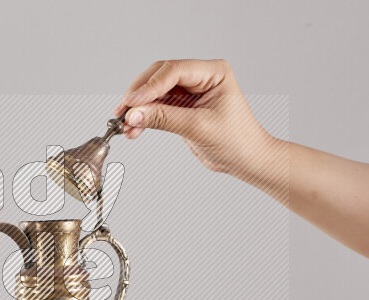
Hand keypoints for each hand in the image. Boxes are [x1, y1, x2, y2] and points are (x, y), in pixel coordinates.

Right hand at [113, 59, 285, 189]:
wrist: (246, 160)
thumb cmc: (237, 141)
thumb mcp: (198, 128)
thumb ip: (164, 118)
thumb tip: (134, 115)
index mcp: (213, 72)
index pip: (174, 71)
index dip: (150, 86)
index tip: (132, 102)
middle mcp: (200, 77)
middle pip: (159, 77)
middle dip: (139, 94)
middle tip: (123, 111)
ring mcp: (190, 91)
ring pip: (154, 92)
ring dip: (138, 108)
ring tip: (125, 125)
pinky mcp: (182, 106)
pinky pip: (156, 106)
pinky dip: (144, 117)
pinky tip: (133, 129)